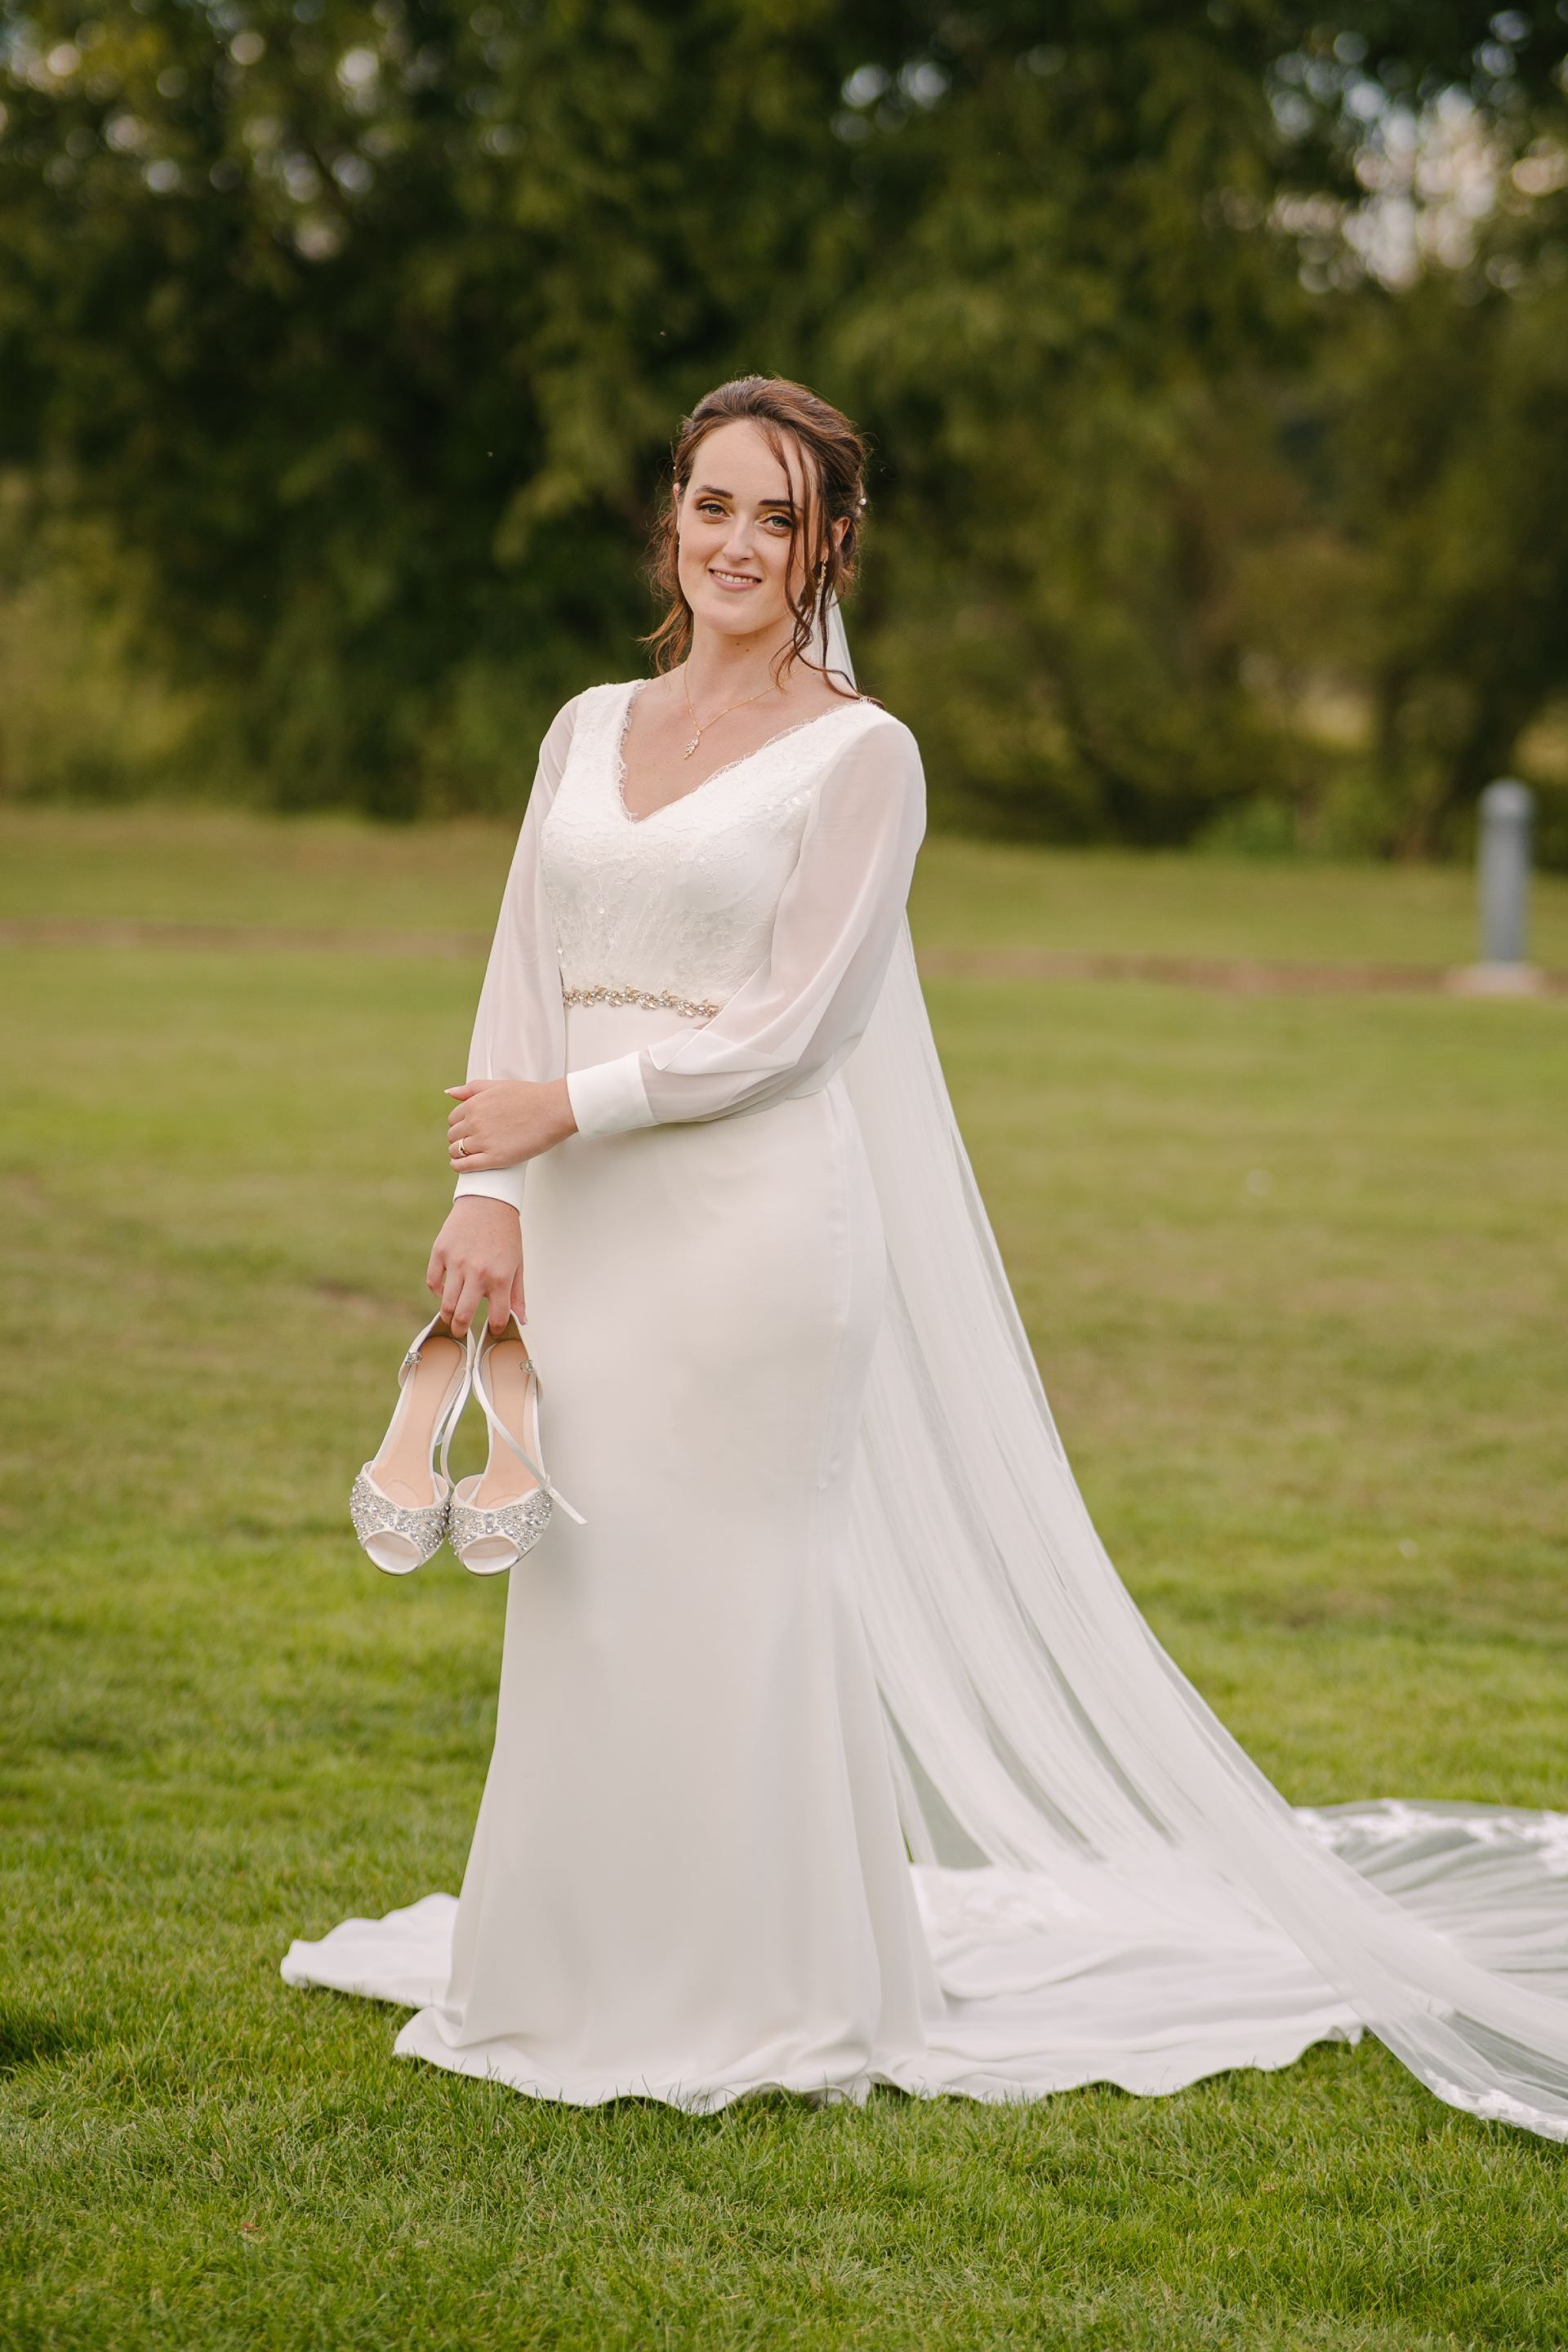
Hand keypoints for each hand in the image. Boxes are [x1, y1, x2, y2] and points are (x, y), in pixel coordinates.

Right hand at [426, 1197, 525, 1336]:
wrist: (489, 1201)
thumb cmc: (506, 1234)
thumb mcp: (518, 1264)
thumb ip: (518, 1295)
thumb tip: (521, 1321)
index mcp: (500, 1278)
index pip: (496, 1317)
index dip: (494, 1329)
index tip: (491, 1330)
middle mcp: (477, 1273)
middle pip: (463, 1316)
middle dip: (461, 1330)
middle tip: (461, 1331)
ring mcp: (456, 1262)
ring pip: (445, 1303)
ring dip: (447, 1316)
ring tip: (451, 1317)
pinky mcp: (441, 1251)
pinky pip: (433, 1282)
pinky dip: (437, 1291)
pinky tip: (445, 1291)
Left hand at [446, 1077, 575, 1172]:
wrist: (554, 1110)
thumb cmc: (531, 1097)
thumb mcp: (498, 1085)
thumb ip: (471, 1089)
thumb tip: (450, 1093)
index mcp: (475, 1104)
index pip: (453, 1119)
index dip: (459, 1125)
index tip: (467, 1130)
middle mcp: (475, 1122)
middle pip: (453, 1136)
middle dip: (459, 1139)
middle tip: (470, 1143)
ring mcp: (484, 1141)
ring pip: (457, 1151)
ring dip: (459, 1154)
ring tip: (467, 1155)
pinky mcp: (495, 1158)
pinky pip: (466, 1166)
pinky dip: (459, 1167)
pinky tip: (461, 1166)